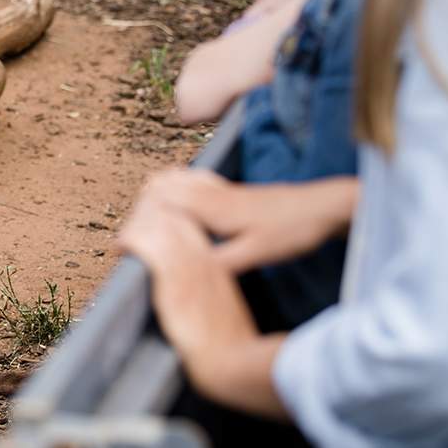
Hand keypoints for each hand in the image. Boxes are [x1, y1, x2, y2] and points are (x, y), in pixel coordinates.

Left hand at [119, 188, 287, 417]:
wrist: (234, 359)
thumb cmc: (225, 342)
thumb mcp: (217, 305)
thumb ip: (202, 288)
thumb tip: (180, 288)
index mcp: (214, 261)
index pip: (186, 220)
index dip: (162, 217)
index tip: (145, 228)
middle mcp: (203, 256)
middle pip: (171, 213)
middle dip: (145, 215)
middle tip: (128, 233)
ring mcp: (190, 265)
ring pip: (158, 221)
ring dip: (136, 225)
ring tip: (123, 242)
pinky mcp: (175, 278)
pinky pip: (147, 242)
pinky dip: (130, 239)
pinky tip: (120, 248)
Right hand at [138, 168, 355, 273]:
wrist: (325, 206)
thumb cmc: (293, 231)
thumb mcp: (258, 254)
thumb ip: (222, 260)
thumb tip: (187, 268)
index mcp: (213, 209)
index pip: (159, 204)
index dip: (136, 224)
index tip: (122, 246)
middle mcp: (210, 193)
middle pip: (158, 187)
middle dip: (138, 209)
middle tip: (134, 236)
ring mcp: (220, 188)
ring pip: (172, 179)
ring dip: (154, 197)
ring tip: (148, 224)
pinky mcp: (231, 189)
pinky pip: (191, 178)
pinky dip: (174, 187)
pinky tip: (177, 205)